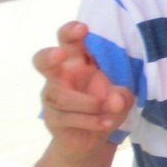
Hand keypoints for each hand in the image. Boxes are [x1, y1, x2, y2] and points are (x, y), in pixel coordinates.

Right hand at [35, 22, 132, 157]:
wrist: (92, 139)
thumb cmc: (107, 106)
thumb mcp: (122, 98)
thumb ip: (122, 96)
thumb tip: (114, 100)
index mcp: (79, 61)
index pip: (69, 42)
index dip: (71, 32)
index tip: (83, 28)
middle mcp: (61, 75)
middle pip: (44, 61)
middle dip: (49, 56)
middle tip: (59, 54)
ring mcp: (53, 96)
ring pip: (61, 97)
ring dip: (89, 104)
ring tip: (111, 110)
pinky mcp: (52, 118)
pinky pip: (67, 117)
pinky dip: (92, 121)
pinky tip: (107, 123)